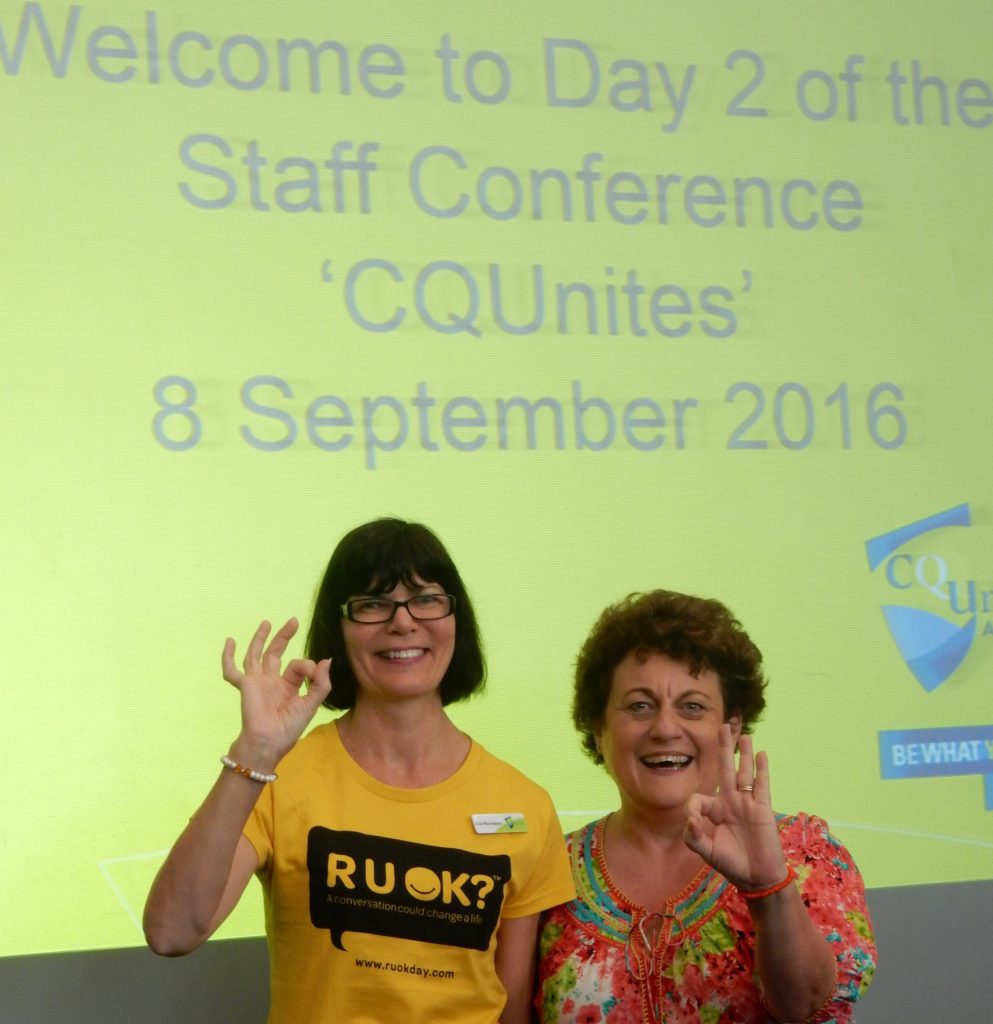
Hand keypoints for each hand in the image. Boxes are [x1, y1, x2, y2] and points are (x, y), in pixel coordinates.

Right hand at [221, 618, 331, 769]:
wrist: (270, 742)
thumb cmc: (289, 727)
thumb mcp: (311, 704)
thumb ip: (320, 683)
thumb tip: (326, 660)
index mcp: (287, 686)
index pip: (297, 665)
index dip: (307, 665)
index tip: (313, 671)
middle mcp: (271, 681)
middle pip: (275, 653)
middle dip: (284, 636)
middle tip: (293, 621)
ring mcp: (256, 682)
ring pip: (256, 655)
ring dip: (260, 638)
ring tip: (267, 622)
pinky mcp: (245, 685)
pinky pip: (231, 671)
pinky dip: (228, 657)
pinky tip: (230, 642)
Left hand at [682, 724, 787, 889]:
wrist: (757, 878)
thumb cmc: (731, 864)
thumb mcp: (706, 851)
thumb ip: (693, 835)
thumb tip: (688, 818)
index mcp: (715, 811)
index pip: (700, 797)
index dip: (693, 809)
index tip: (694, 823)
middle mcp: (730, 802)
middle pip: (725, 769)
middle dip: (723, 749)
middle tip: (721, 727)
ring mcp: (747, 803)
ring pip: (745, 772)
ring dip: (744, 754)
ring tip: (743, 734)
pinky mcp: (762, 808)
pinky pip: (762, 785)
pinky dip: (762, 769)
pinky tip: (762, 754)